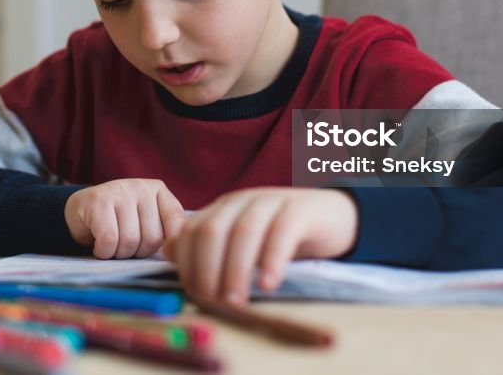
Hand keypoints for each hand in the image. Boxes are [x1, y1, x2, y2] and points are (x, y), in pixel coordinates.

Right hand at [64, 178, 185, 258]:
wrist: (79, 210)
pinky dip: (104, 252)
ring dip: (119, 254)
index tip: (160, 255)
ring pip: (129, 241)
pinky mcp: (98, 201)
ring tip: (112, 245)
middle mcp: (141, 187)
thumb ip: (164, 230)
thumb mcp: (145, 220)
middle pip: (152, 238)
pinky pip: (109, 240)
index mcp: (158, 190)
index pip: (176, 221)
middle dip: (138, 253)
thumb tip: (180, 252)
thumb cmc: (118, 221)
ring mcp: (119, 191)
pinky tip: (99, 245)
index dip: (170, 244)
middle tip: (126, 247)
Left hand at [162, 188, 357, 305]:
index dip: (188, 264)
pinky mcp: (300, 210)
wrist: (332, 216)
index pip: (192, 231)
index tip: (195, 295)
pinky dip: (272, 260)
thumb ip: (207, 246)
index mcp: (223, 208)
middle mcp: (242, 201)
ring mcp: (271, 201)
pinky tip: (269, 284)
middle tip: (213, 301)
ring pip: (244, 231)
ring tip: (236, 301)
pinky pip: (282, 232)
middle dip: (207, 268)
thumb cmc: (281, 235)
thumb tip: (170, 254)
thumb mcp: (240, 241)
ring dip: (236, 269)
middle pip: (213, 230)